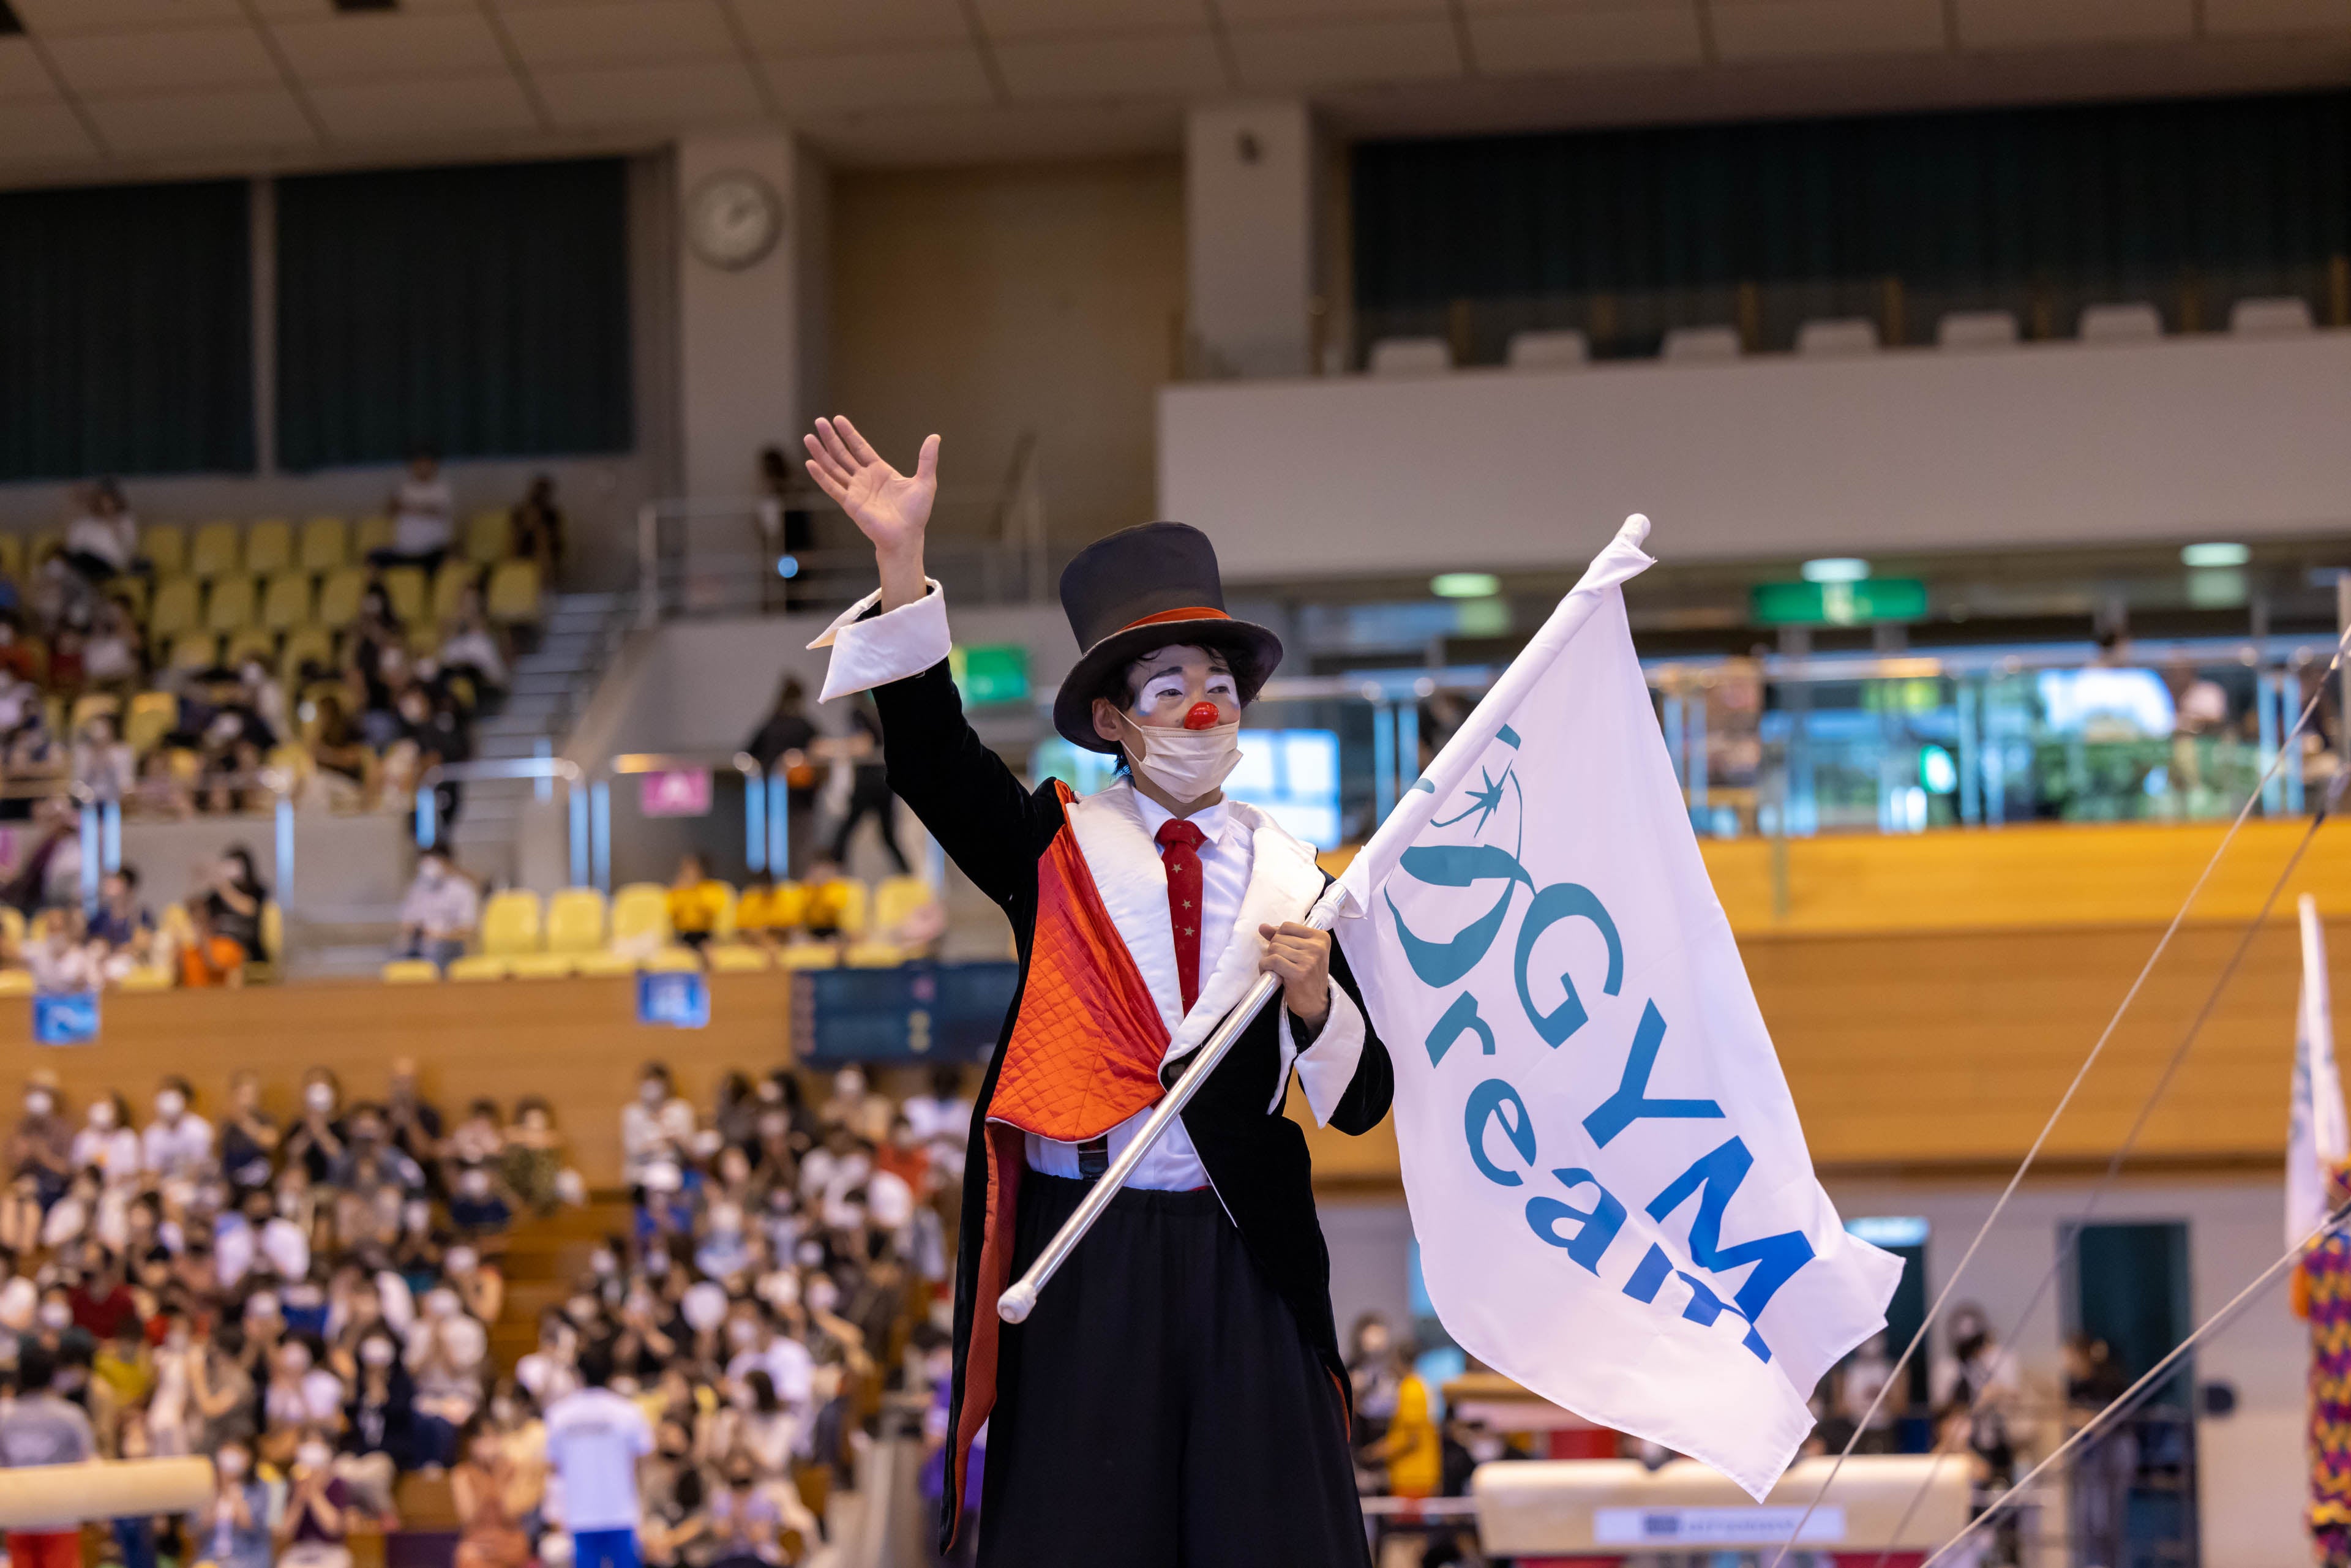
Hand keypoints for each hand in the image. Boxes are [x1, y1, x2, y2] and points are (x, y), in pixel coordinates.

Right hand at [802, 416, 938, 610]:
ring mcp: (855, 491)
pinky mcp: (850, 504)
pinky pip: (833, 488)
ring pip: (834, 468)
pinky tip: (810, 464)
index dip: (849, 434)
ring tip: (808, 437)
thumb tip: (935, 437)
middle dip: (831, 438)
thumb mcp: (925, 482)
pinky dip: (821, 477)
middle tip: (818, 421)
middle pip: (843, 454)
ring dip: (821, 454)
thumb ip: (927, 460)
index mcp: (880, 471)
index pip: (860, 447)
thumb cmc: (916, 514)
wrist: (907, 537)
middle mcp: (864, 479)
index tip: (838, 419)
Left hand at [1258, 922, 1329, 1027]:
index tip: (1284, 951)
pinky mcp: (1299, 973)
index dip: (1279, 938)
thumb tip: (1262, 926)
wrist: (1315, 1003)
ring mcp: (1309, 959)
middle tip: (1282, 964)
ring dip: (1269, 960)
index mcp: (1321, 937)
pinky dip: (1265, 967)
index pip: (1287, 926)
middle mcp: (1317, 946)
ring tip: (1278, 970)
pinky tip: (1272, 974)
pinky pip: (1272, 961)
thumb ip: (1282, 937)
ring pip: (1274, 948)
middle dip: (1274, 950)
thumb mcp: (1300, 952)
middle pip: (1279, 937)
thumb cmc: (1307, 976)